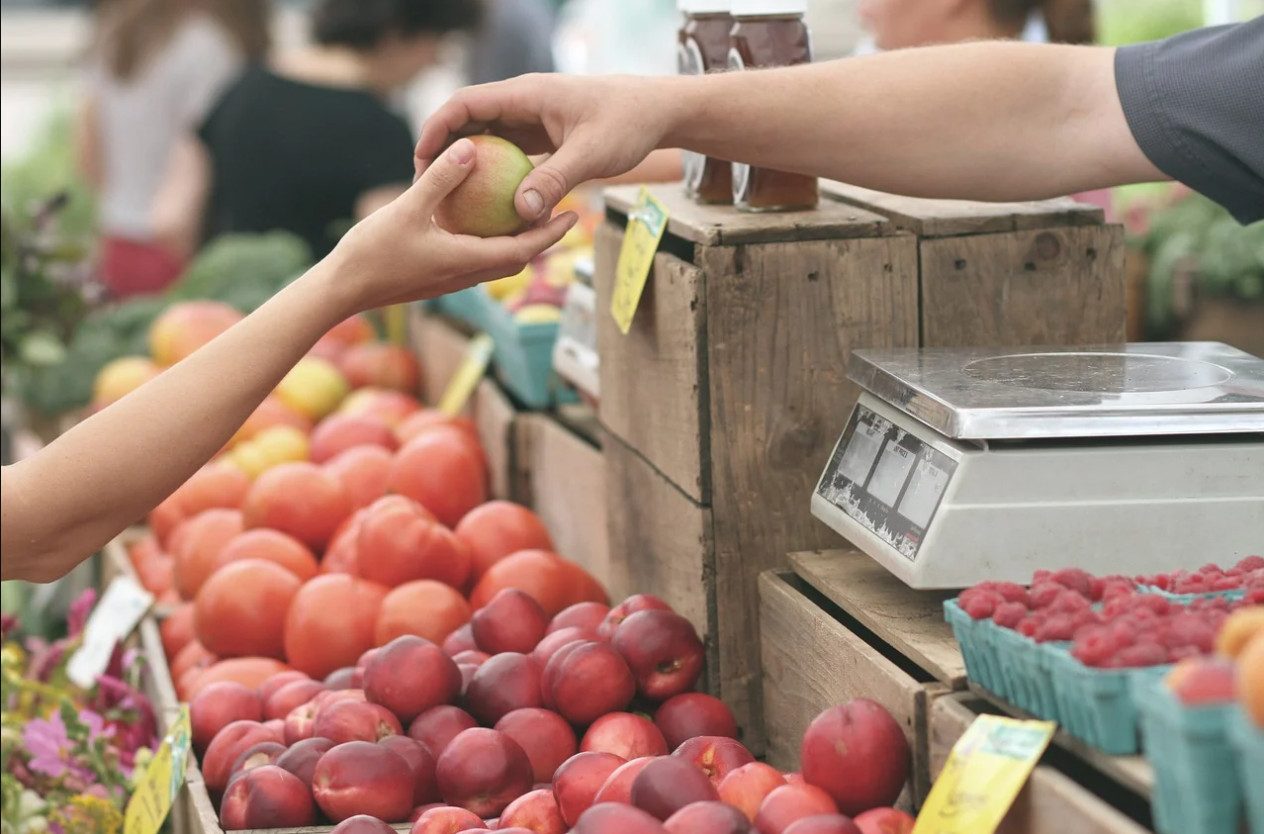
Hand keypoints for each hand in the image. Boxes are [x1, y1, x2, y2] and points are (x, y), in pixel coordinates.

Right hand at [328, 137, 578, 313]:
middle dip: (542, 238)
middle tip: (561, 212)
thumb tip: (470, 147)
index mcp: (467, 261)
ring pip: (496, 261)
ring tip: (527, 213)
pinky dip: (489, 241)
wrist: (341, 291)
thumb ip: (440, 179)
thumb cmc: (372, 253)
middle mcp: (465, 275)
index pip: (524, 250)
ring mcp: (450, 279)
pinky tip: (480, 220)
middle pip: (517, 258)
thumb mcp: (407, 209)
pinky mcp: (436, 277)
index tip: (574, 215)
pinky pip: (474, 258)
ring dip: (516, 242)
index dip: (551, 234)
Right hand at [415, 74, 674, 223]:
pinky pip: (508, 153)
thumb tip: (521, 213)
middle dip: (444, 150)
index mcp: (526, 95)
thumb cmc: (627, 123)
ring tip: (448, 198)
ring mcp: (531, 119)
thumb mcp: (591, 154)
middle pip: (469, 121)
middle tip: (426, 186)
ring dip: (467, 164)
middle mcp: (523, 103)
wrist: (656, 112)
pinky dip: (494, 174)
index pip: (466, 104)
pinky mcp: (542, 136)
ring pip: (487, 138)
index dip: (437, 128)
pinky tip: (487, 205)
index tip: (421, 159)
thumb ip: (555, 181)